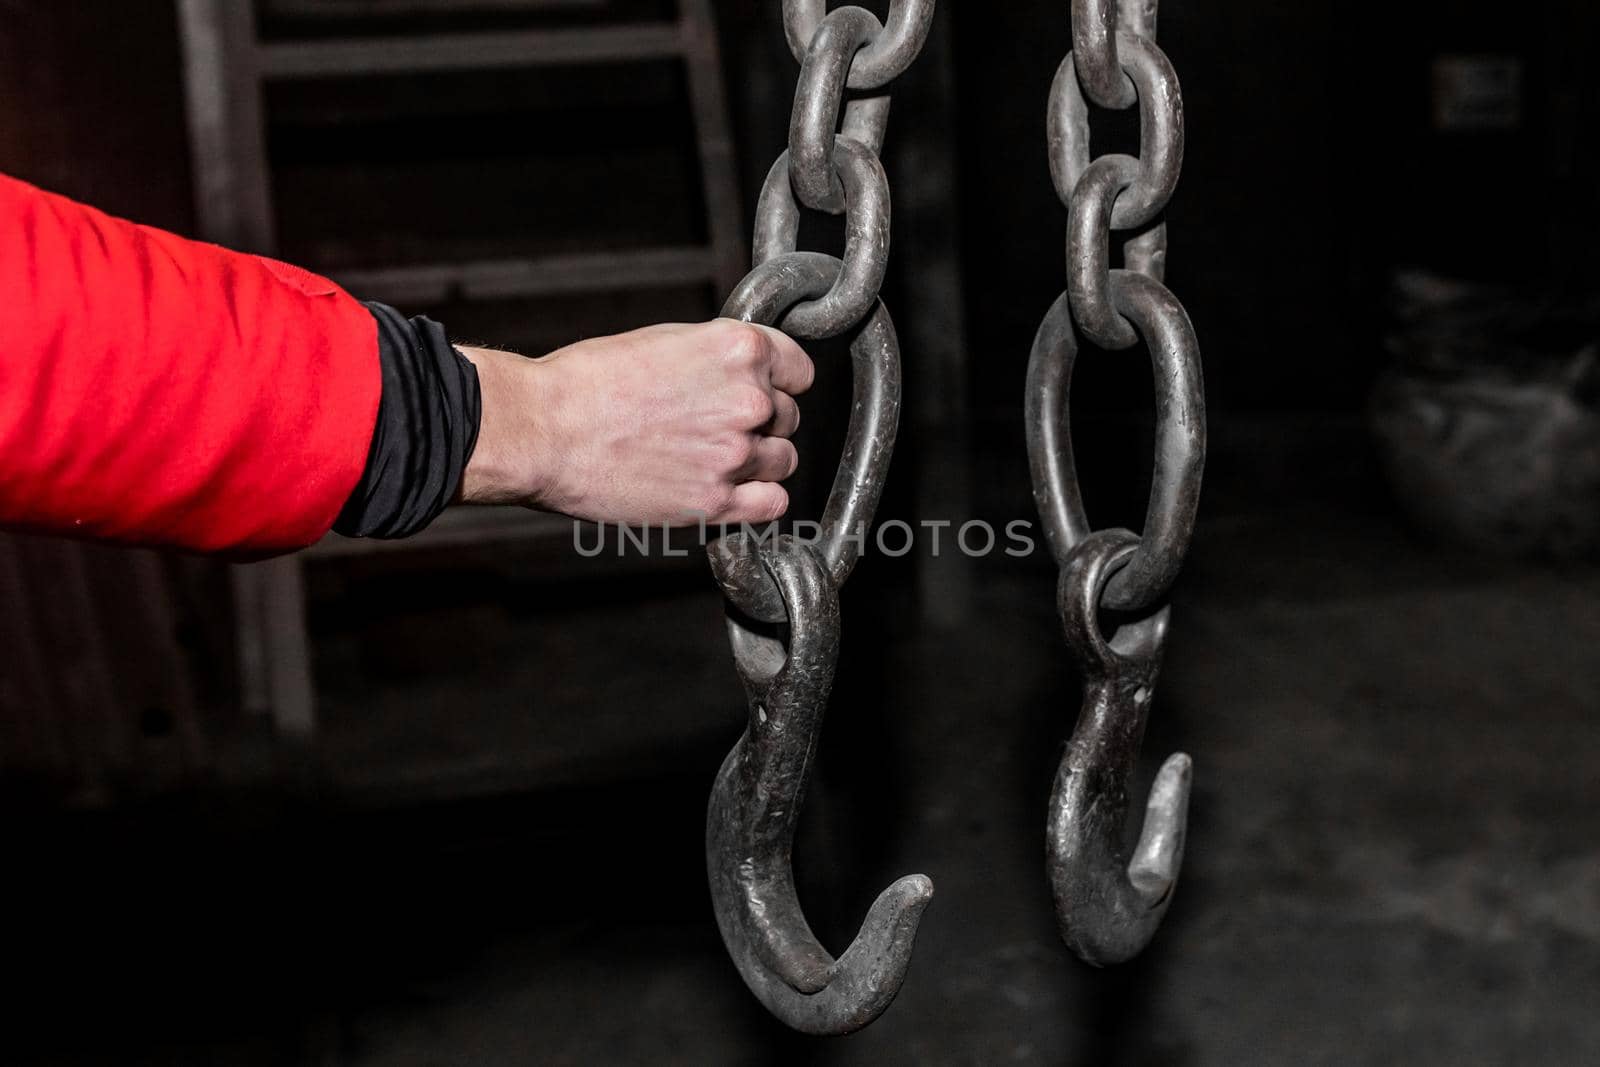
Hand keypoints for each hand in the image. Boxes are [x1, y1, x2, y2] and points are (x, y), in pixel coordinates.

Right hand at [456, 320, 814, 525]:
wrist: (544, 430)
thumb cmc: (588, 383)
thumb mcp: (663, 342)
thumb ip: (715, 358)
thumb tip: (742, 373)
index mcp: (738, 350)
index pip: (798, 370)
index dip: (779, 381)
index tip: (765, 391)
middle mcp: (748, 400)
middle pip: (787, 417)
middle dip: (760, 422)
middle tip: (715, 426)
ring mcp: (735, 453)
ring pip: (782, 460)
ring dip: (758, 461)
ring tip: (713, 458)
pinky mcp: (716, 501)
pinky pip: (772, 503)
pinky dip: (758, 499)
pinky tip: (729, 490)